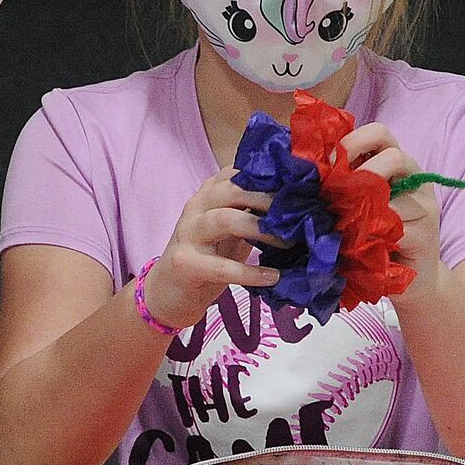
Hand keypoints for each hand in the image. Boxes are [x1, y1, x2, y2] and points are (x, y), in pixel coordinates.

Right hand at [141, 172, 281, 331]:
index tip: (296, 185)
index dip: (265, 177)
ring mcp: (188, 234)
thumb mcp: (229, 231)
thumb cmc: (206, 258)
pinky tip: (273, 277)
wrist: (167, 291)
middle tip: (297, 214)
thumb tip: (294, 208)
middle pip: (230, 190)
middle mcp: (195, 207)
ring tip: (288, 243)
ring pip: (224, 219)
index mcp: (207, 195)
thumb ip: (251, 214)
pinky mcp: (186, 263)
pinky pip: (221, 266)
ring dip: (259, 229)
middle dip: (266, 198)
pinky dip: (250, 272)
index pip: (234, 173)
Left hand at [343, 122, 441, 298]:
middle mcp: (416, 178)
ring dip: (360, 208)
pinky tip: (355, 242)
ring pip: (392, 196)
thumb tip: (306, 165)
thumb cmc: (374, 230)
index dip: (352, 141)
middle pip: (394, 156)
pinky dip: (370, 233)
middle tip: (336, 193)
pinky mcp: (426, 235)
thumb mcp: (357, 198)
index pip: (379, 132)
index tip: (328, 162)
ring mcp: (425, 206)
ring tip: (341, 221)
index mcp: (396, 162)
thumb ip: (343, 178)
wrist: (410, 276)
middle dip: (361, 172)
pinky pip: (395, 227)